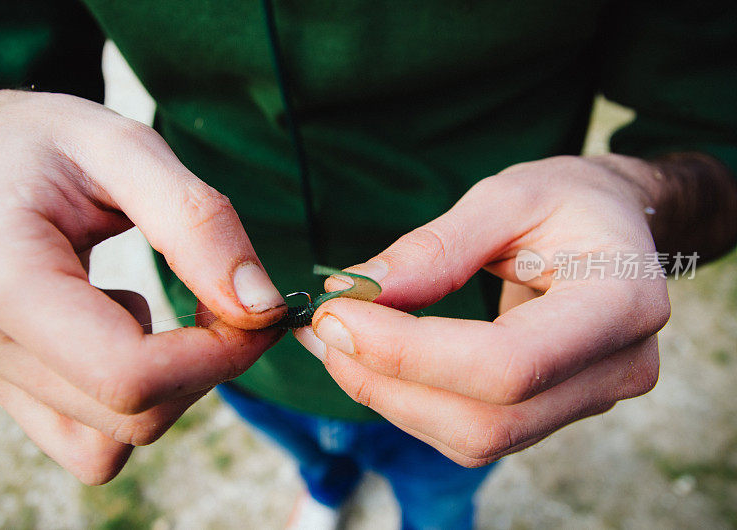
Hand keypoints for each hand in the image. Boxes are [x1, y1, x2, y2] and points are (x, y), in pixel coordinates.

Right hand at [0, 90, 285, 482]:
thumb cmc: (47, 141)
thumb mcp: (128, 149)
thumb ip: (199, 223)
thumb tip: (261, 307)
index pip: (128, 373)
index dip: (217, 356)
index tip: (259, 313)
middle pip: (129, 415)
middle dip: (206, 366)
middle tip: (229, 302)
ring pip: (111, 443)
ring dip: (170, 388)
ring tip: (159, 309)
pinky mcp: (1, 386)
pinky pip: (88, 441)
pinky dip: (132, 400)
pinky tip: (123, 328)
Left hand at [296, 155, 670, 466]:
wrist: (613, 229)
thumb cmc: (568, 201)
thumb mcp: (508, 197)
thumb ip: (436, 248)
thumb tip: (357, 293)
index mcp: (620, 303)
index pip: (507, 364)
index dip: (409, 352)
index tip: (336, 315)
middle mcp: (618, 369)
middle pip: (487, 420)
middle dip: (386, 382)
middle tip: (323, 330)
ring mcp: (588, 401)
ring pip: (472, 438)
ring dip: (388, 397)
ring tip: (336, 341)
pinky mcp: (552, 411)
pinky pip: (470, 432)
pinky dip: (409, 401)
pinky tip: (373, 360)